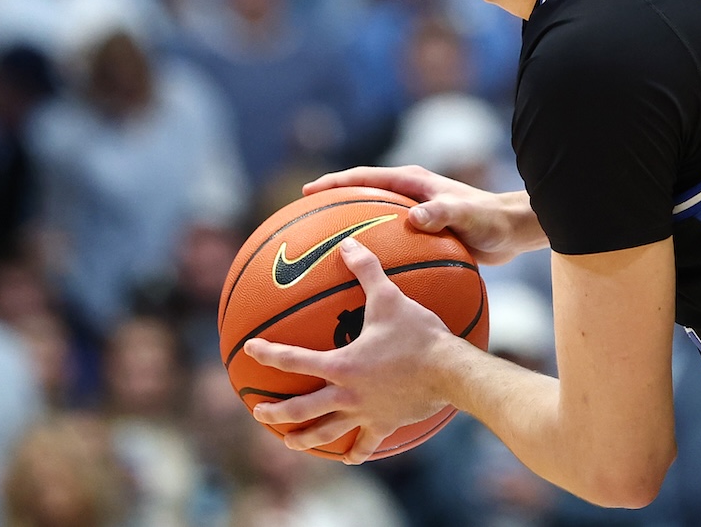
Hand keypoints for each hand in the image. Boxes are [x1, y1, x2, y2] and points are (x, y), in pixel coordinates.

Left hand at [244, 237, 463, 462]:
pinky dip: (356, 452)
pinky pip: (366, 444)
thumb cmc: (418, 335)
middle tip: (257, 411)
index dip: (268, 353)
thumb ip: (366, 270)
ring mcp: (364, 413)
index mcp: (341, 364)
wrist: (451, 372)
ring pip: (326, 432)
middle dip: (275, 411)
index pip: (293, 359)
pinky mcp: (384, 425)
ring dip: (304, 439)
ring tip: (288, 442)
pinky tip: (349, 457)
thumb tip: (348, 243)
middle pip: (301, 409)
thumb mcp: (390, 297)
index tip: (249, 350)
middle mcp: (346, 394)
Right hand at [305, 165, 545, 264]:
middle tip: (302, 218)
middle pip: (360, 196)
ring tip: (320, 249)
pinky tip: (360, 276)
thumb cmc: (491, 220)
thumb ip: (443, 214)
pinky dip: (371, 252)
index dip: (335, 183)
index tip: (307, 192)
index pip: (364, 178)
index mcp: (412, 182)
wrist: (512, 230)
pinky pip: (387, 240)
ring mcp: (412, 213)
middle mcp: (408, 194)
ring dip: (347, 228)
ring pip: (371, 219)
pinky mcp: (420, 233)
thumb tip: (415, 217)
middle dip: (331, 203)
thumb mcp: (467, 216)